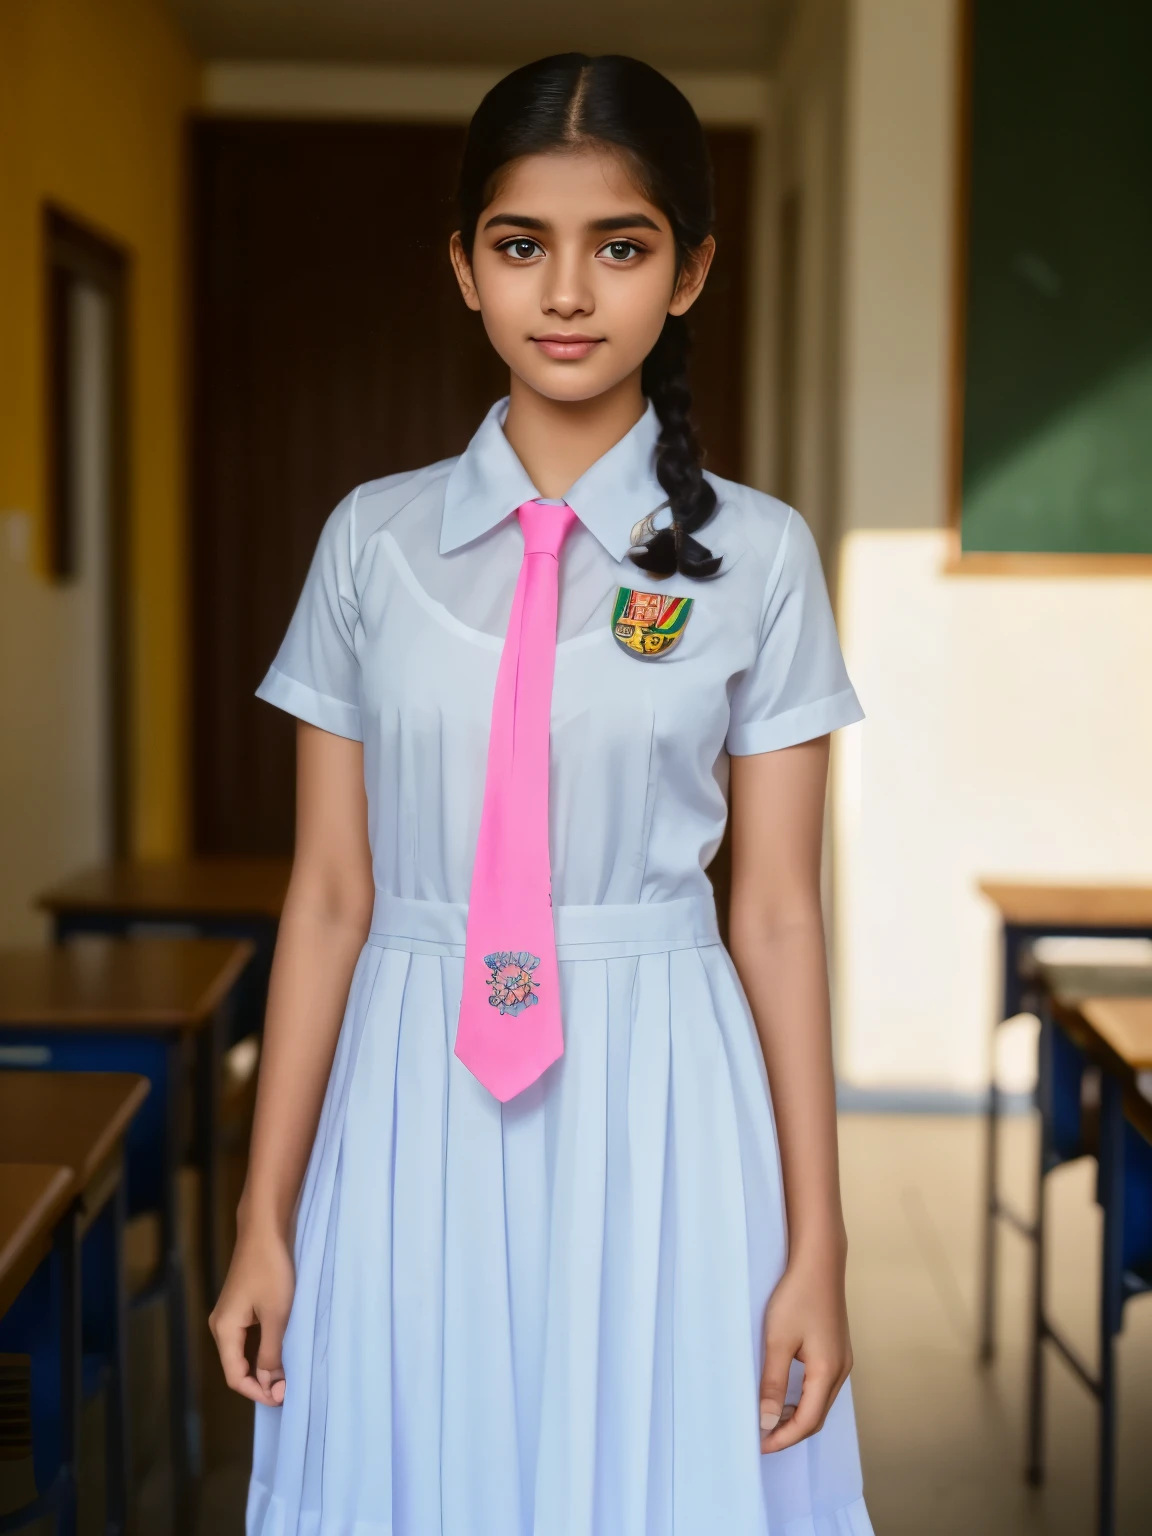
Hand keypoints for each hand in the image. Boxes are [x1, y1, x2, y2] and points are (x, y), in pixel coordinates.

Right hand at [209, 1225, 295, 1405]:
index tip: (283, 1397)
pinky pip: (247, 1338)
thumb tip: (270, 1385)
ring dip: (262, 1366)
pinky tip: (279, 1349)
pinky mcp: (239, 1305)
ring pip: (242, 1353)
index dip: (258, 1392)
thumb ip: (271, 1353)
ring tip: (286, 1373)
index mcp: (224, 1330)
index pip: (235, 1377)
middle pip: (236, 1367)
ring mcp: (228, 1314)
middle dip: (260, 1382)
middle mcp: (220, 1325)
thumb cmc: (271, 1270)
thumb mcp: (276, 1315)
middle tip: (287, 1387)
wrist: (264, 1230)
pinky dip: (261, 1349)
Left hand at [759, 1248, 851, 1453]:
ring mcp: (842, 1360)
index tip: (758, 1445)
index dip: (783, 1438)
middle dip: (790, 1432)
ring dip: (798, 1417)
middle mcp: (841, 1370)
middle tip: (761, 1437)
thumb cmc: (798, 1296)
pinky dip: (804, 1400)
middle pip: (817, 1416)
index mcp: (828, 1371)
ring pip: (820, 1402)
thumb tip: (767, 1421)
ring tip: (769, 1420)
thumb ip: (773, 1383)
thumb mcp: (778, 1341)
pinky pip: (822, 1387)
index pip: (808, 1422)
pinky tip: (786, 1396)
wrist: (819, 1261)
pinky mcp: (836, 1350)